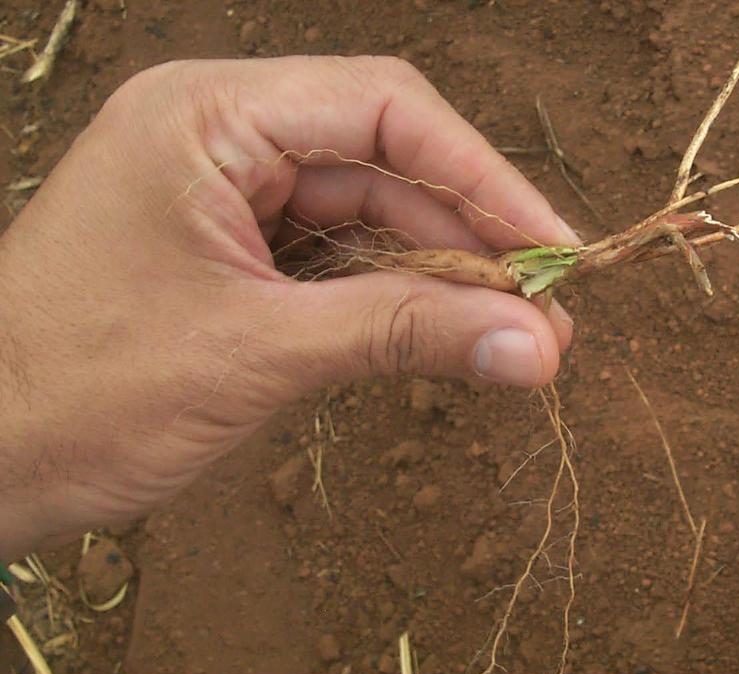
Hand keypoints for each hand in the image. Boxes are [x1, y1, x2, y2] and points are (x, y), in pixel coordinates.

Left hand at [0, 56, 576, 557]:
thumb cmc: (77, 392)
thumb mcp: (259, 353)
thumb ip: (404, 333)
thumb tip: (535, 346)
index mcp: (208, 115)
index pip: (383, 109)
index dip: (482, 176)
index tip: (552, 248)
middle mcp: (221, 134)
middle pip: (386, 159)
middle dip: (471, 238)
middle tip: (547, 315)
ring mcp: (227, 192)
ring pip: (369, 212)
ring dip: (443, 274)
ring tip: (517, 338)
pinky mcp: (234, 250)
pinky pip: (338, 256)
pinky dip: (395, 295)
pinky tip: (446, 333)